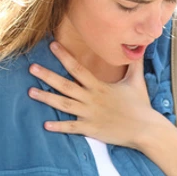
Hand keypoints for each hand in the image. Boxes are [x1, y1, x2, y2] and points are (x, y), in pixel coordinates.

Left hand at [28, 42, 163, 148]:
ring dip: (46, 98)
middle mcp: (91, 99)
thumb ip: (134, 64)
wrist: (145, 129)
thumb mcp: (137, 81)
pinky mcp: (91, 129)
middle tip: (31, 68)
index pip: (78, 68)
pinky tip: (45, 125)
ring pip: (63, 105)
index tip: (52, 46)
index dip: (64, 56)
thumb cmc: (141, 105)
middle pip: (65, 85)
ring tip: (31, 92)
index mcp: (99, 86)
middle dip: (47, 76)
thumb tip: (142, 46)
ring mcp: (89, 114)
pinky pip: (72, 127)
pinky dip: (59, 127)